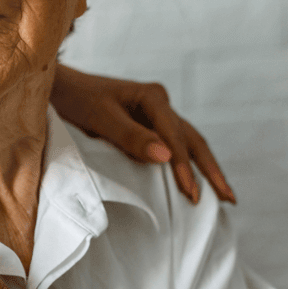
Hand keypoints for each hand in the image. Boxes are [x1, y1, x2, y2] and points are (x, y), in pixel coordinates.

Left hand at [50, 64, 234, 203]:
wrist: (58, 89)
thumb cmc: (76, 100)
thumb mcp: (100, 117)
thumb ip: (131, 137)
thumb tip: (167, 157)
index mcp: (152, 97)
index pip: (175, 137)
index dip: (184, 168)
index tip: (191, 194)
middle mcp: (160, 104)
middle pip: (193, 140)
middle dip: (211, 170)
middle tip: (229, 199)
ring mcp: (155, 116)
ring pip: (188, 144)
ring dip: (204, 169)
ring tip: (222, 196)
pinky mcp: (147, 127)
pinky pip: (173, 148)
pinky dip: (186, 166)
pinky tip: (193, 183)